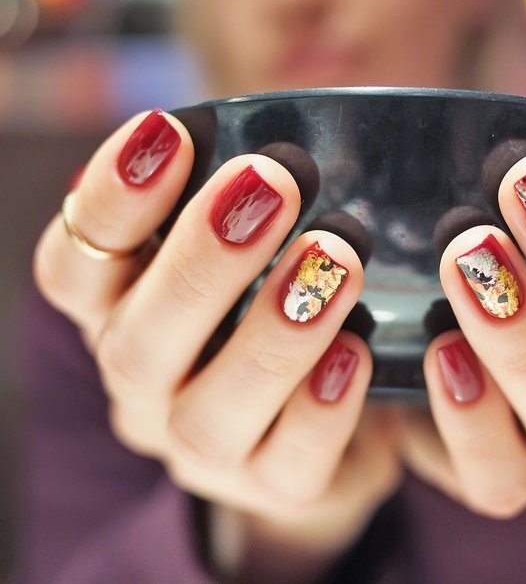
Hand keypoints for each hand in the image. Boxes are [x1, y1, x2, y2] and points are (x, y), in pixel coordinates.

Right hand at [33, 111, 400, 579]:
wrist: (320, 419)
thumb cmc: (272, 310)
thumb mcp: (245, 256)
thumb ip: (240, 213)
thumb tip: (276, 145)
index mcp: (122, 320)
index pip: (74, 270)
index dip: (111, 203)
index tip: (168, 129)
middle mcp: (147, 391)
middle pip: (138, 343)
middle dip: (202, 260)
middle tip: (271, 184)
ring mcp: (205, 452)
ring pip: (209, 415)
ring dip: (272, 332)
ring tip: (337, 259)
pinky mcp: (275, 489)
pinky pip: (291, 466)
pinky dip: (322, 407)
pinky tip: (358, 353)